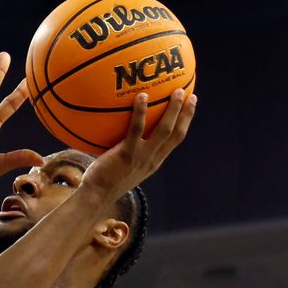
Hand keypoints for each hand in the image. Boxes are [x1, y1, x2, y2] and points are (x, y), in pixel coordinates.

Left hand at [81, 89, 197, 198]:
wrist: (97, 196)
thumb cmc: (104, 180)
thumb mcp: (123, 166)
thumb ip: (129, 150)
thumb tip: (121, 130)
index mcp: (154, 161)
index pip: (175, 140)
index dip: (185, 122)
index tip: (190, 105)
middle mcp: (153, 159)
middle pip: (176, 133)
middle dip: (186, 113)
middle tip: (189, 94)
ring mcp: (142, 156)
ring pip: (165, 130)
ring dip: (173, 110)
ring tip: (176, 91)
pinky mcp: (127, 154)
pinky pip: (137, 129)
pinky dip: (141, 112)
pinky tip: (141, 96)